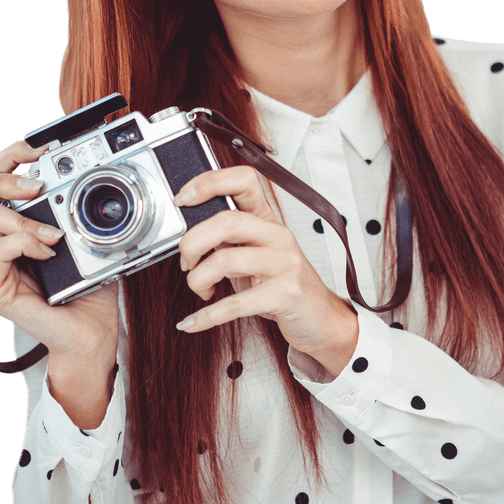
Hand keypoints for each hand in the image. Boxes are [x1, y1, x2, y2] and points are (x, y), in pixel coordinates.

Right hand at [0, 140, 118, 424]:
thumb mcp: (87, 241)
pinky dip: (24, 242)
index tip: (39, 149)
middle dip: (2, 175)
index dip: (7, 157)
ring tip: (53, 234)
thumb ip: (77, 213)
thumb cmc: (88, 292)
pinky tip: (47, 251)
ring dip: (23, 217)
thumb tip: (92, 179)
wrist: (91, 336)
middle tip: (36, 184)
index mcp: (8, 230)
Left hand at [175, 166, 358, 378]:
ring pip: (225, 260)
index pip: (243, 180)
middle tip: (186, 261)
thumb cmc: (281, 284)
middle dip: (192, 242)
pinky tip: (192, 322)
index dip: (209, 183)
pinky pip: (235, 304)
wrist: (321, 318)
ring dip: (197, 280)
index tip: (182, 199)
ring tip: (199, 289)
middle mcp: (279, 236)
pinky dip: (206, 316)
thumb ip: (226, 238)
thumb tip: (186, 232)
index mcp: (269, 219)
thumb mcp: (254, 253)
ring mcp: (286, 265)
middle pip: (227, 221)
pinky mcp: (286, 295)